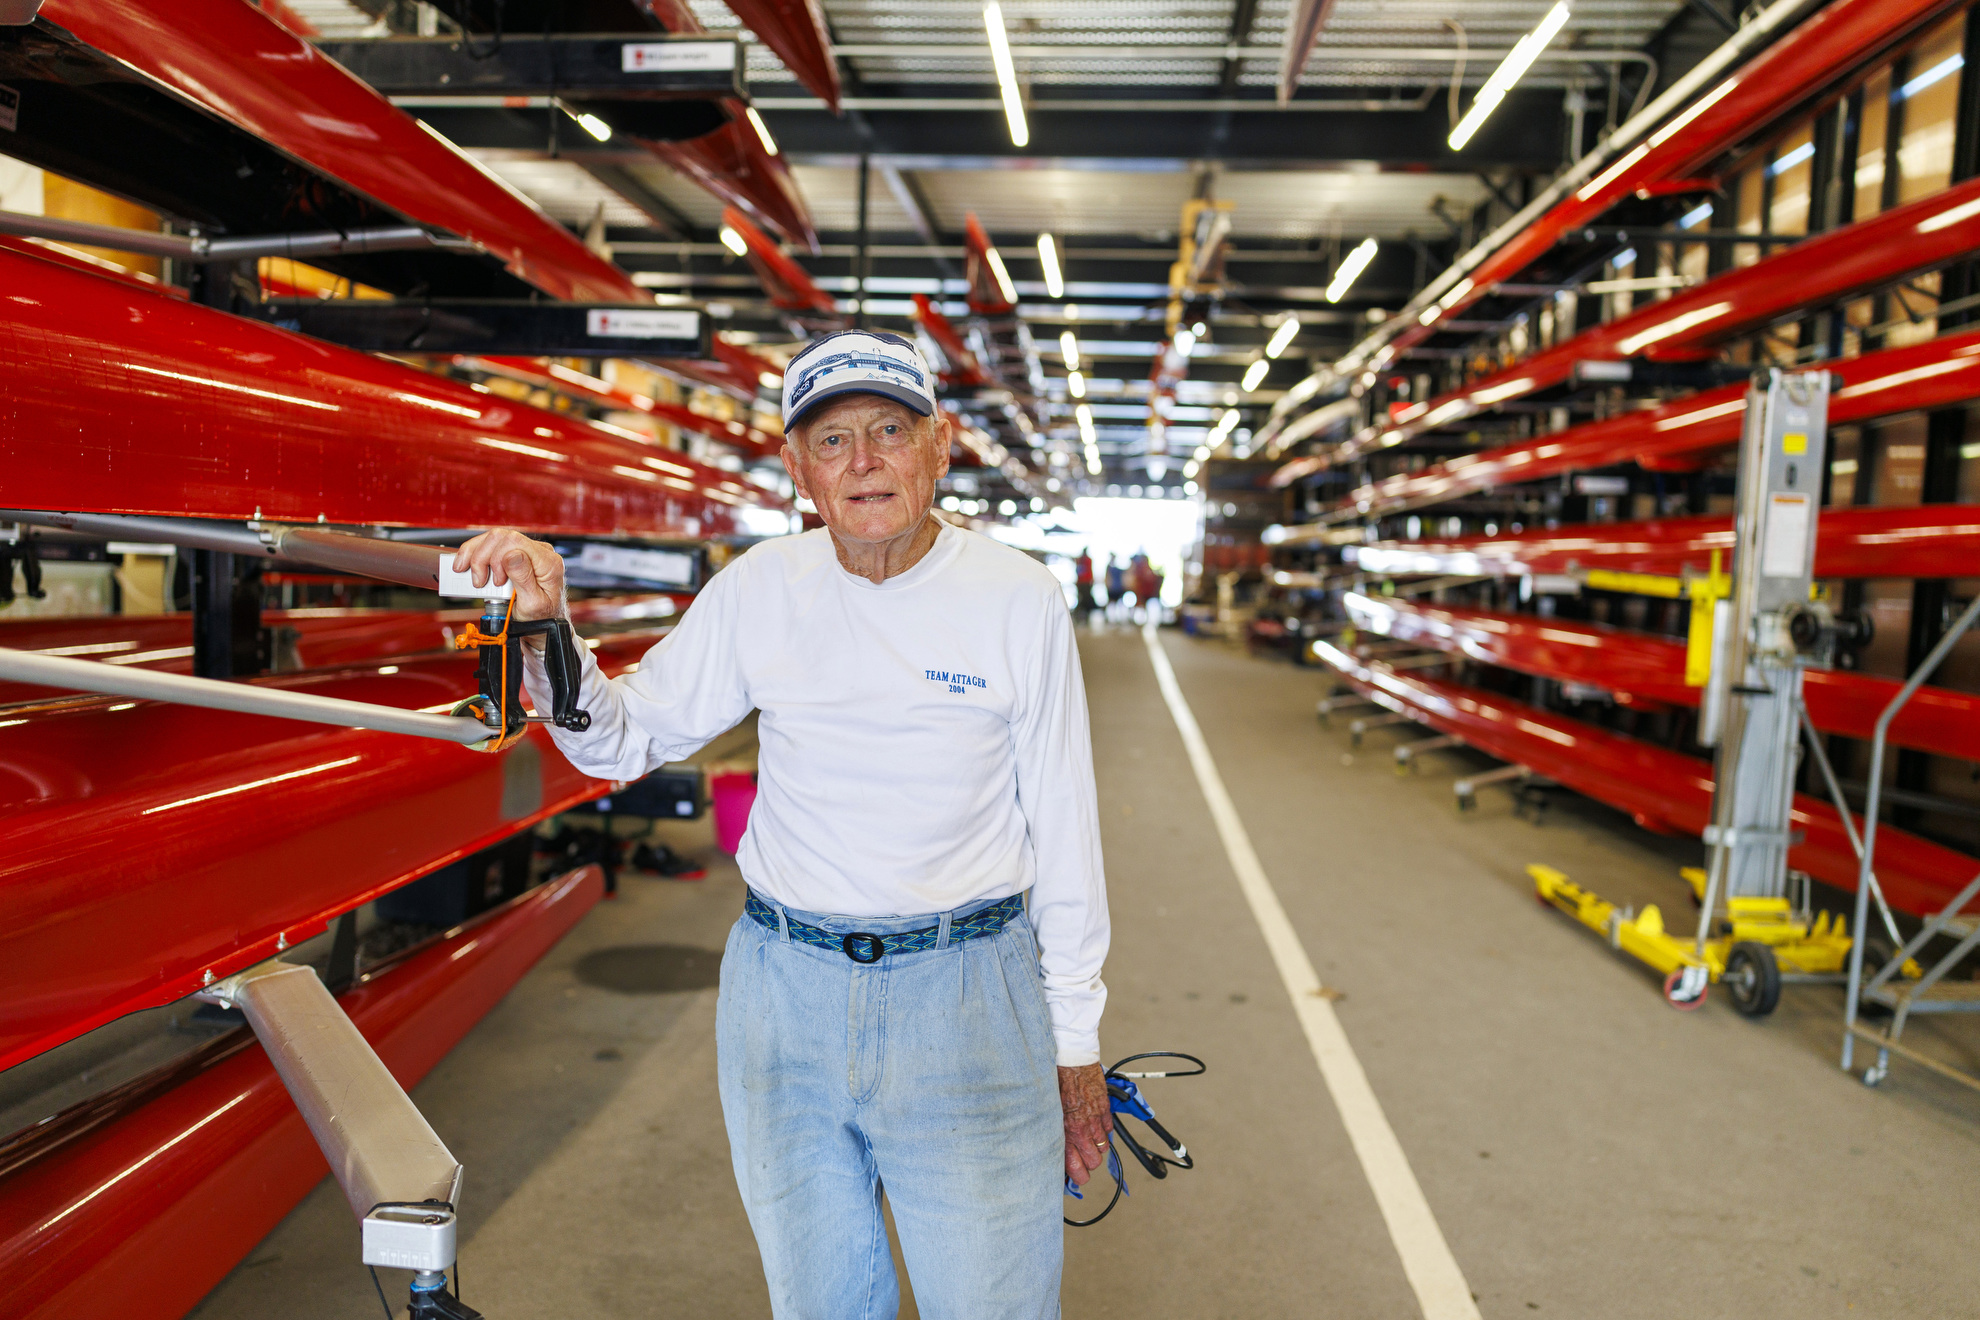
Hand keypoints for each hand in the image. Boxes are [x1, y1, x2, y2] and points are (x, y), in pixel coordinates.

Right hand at [451, 529, 565, 622]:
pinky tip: (468, 564)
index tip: (495, 582)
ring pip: (494, 538)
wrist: (543, 622)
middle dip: (483, 558)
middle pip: (501, 537)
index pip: (514, 542)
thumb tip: (511, 555)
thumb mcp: (533, 604)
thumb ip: (523, 578)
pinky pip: (493, 544)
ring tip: (472, 574)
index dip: (496, 559)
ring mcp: (528, 550)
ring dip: (476, 555)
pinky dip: (476, 553)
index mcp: (548, 562)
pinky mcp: (516, 552)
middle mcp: (540, 552)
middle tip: (480, 581)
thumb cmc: (540, 616)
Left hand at [1058, 1063, 1112, 1187]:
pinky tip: (1094, 1123)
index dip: (1078, 1177)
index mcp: (1065, 1133)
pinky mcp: (1104, 1110)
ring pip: (1103, 1148)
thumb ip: (1051, 1132)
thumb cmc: (1055, 1083)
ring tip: (1087, 1137)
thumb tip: (1053, 1148)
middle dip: (1089, 1163)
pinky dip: (1103, 1130)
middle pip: (1094, 1163)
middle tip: (1081, 1155)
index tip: (1076, 1175)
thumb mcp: (1046, 1111)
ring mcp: (1095, 1120)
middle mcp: (1081, 1130)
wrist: (1071, 1060)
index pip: (1077, 1169)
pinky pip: (1109, 1130)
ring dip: (1096, 1146)